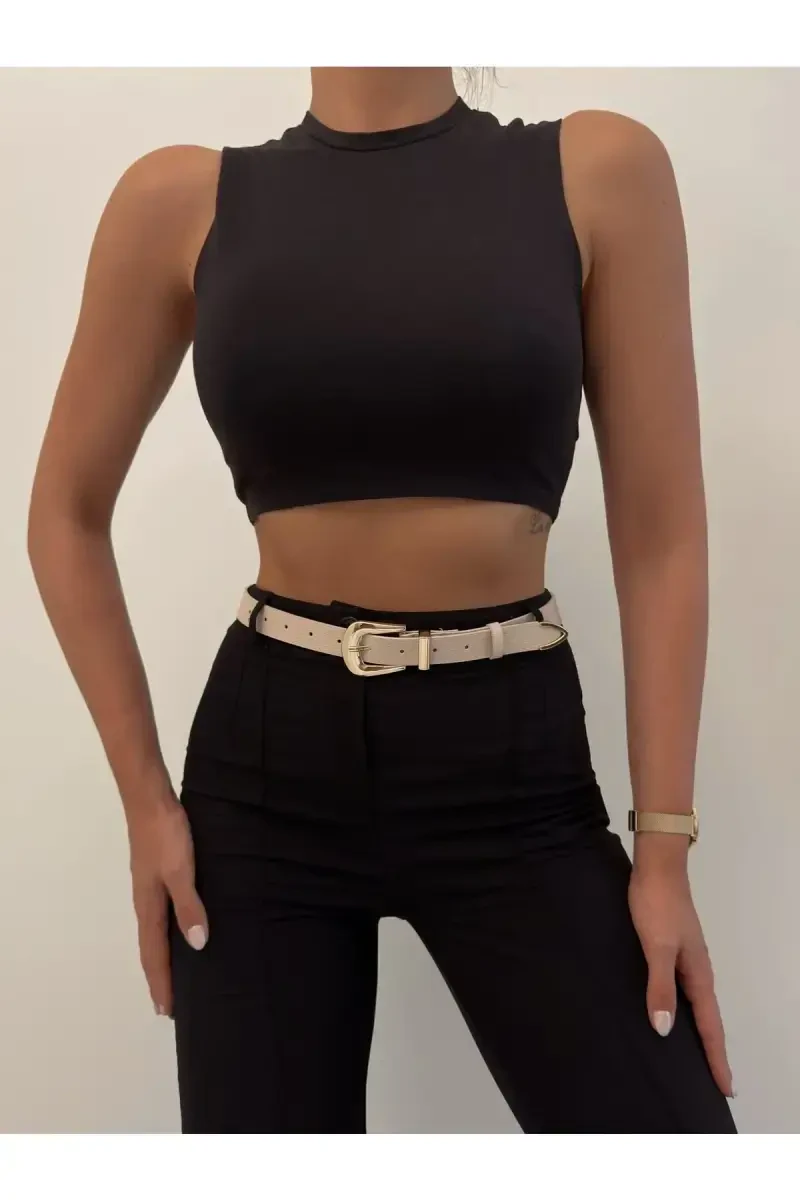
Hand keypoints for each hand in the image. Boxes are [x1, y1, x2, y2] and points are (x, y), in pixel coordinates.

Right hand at [127, 783, 207, 1016]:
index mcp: (148, 906)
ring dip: (163, 956)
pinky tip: (181, 928)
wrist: (150, 799)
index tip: (166, 1012)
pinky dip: (168, 932)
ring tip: (176, 974)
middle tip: (169, 1004)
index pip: (154, 954)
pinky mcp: (156, 873)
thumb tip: (198, 945)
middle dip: (159, 977)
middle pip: (150, 948)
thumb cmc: (166, 835)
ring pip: (155, 931)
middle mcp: (145, 901)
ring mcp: (149, 887)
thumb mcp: (181, 871)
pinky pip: (161, 914)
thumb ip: (190, 906)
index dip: (161, 983)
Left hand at [628, 862, 733, 1098]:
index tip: (726, 1088)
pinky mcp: (672, 949)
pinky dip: (681, 1009)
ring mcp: (686, 959)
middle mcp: (697, 970)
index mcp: (698, 975)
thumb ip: (660, 987)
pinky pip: (681, 989)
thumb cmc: (656, 906)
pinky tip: (668, 1011)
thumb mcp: (656, 948)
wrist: (656, 868)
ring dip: (698, 1031)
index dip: (716, 1057)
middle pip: (708, 1019)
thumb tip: (664, 1029)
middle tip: (716, 1082)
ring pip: (695, 1005)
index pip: (710, 1026)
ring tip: (694, 1056)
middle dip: (713, 1051)